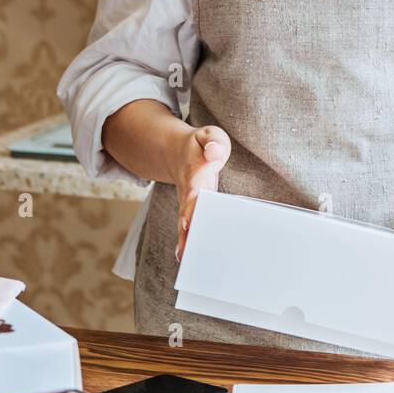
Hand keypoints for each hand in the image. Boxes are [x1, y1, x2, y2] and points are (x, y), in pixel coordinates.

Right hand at [171, 124, 230, 263]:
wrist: (180, 151)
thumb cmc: (202, 145)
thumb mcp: (209, 135)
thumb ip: (213, 141)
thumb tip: (213, 152)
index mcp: (195, 173)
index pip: (194, 190)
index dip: (191, 205)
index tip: (187, 221)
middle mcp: (189, 190)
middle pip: (187, 211)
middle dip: (187, 228)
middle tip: (186, 248)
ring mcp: (187, 201)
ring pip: (184, 223)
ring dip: (184, 239)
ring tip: (184, 257)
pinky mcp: (189, 209)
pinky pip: (187, 226)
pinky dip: (185, 240)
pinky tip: (183, 256)